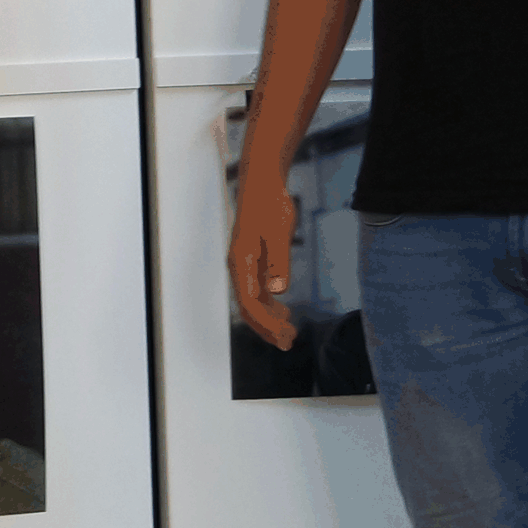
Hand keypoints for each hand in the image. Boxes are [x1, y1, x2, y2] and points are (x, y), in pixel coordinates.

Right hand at [229, 159, 300, 350]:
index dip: (266, 322)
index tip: (285, 334)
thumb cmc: (270, 205)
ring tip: (289, 335)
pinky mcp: (253, 261)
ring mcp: (245, 266)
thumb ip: (279, 262)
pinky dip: (270, 306)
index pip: (250, 303)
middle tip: (288, 343)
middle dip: (267, 328)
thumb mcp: (278, 232)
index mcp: (242, 262)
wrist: (262, 184)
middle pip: (248, 308)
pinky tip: (284, 312)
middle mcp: (239, 268)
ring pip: (253, 302)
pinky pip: (257, 291)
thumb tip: (278, 291)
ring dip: (269, 320)